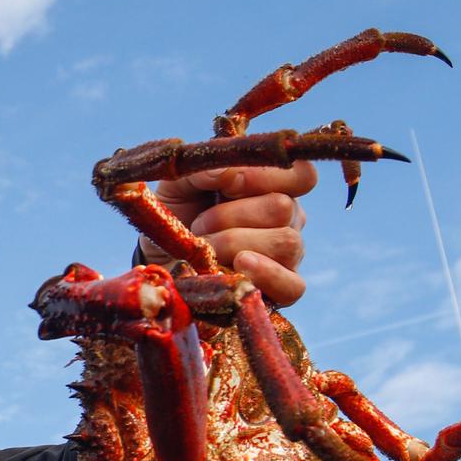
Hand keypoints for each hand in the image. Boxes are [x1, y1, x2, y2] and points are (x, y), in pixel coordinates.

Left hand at [143, 162, 314, 305]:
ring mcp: (289, 257)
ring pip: (286, 243)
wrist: (159, 260)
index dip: (262, 176)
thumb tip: (231, 173)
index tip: (225, 186)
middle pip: (284, 208)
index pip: (301, 175)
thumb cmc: (177, 215)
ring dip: (234, 244)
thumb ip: (204, 168)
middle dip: (230, 215)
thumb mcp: (181, 183)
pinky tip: (238, 267)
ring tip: (206, 250)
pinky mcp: (280, 292)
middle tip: (200, 224)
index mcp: (275, 188)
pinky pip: (293, 287)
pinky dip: (267, 275)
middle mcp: (289, 220)